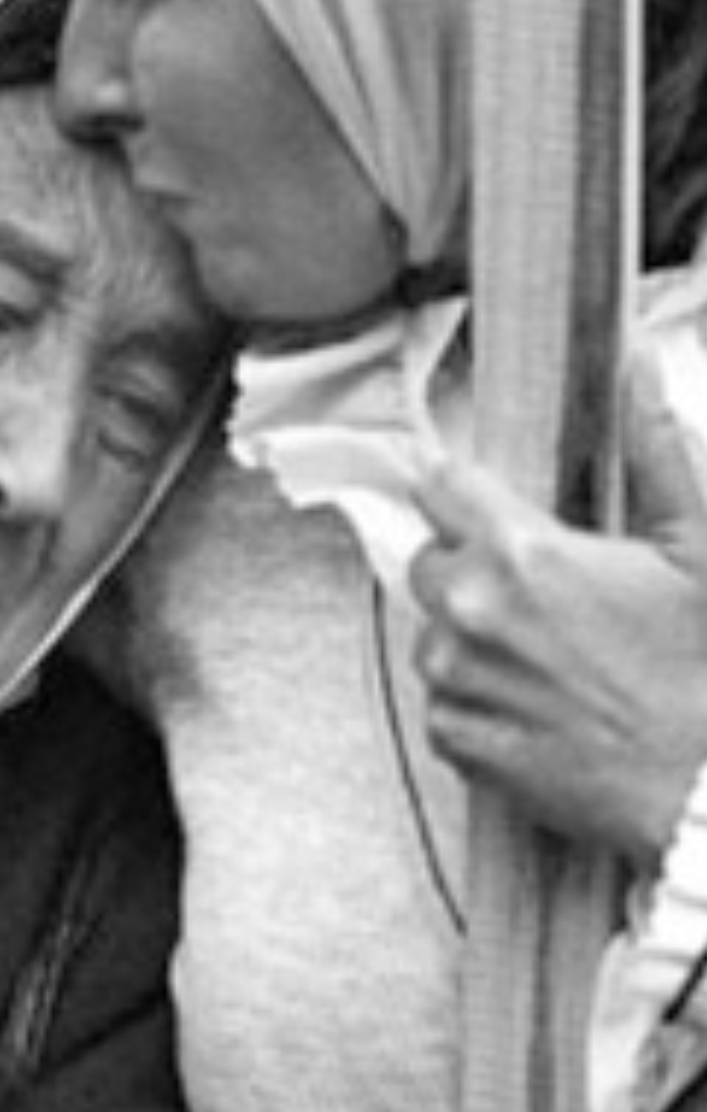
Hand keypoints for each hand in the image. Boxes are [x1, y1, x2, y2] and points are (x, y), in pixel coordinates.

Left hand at [409, 363, 706, 859]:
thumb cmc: (705, 672)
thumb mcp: (701, 546)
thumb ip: (658, 448)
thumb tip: (640, 368)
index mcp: (523, 553)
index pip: (440, 486)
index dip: (469, 494)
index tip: (491, 508)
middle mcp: (472, 614)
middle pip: (431, 562)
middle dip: (475, 570)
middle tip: (546, 596)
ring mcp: (458, 682)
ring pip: (435, 636)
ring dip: (475, 640)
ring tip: (553, 660)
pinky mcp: (458, 743)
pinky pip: (443, 704)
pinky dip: (478, 702)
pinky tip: (541, 705)